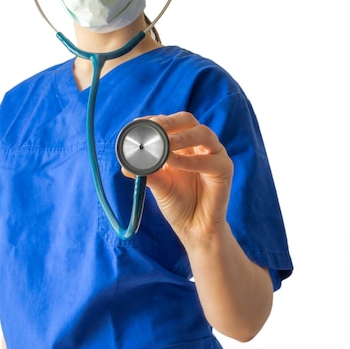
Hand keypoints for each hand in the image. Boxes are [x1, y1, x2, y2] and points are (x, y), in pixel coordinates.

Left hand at [126, 112, 233, 243]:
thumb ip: (145, 172)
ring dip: (182, 137)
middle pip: (187, 120)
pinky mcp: (224, 169)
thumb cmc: (177, 204)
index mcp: (182, 144)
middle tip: (154, 129)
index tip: (138, 125)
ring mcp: (214, 154)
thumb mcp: (157, 185)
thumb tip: (125, 165)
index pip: (169, 123)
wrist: (194, 228)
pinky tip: (173, 162)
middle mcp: (199, 145)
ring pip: (203, 133)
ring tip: (165, 145)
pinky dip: (190, 160)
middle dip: (169, 122)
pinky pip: (209, 160)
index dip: (154, 121)